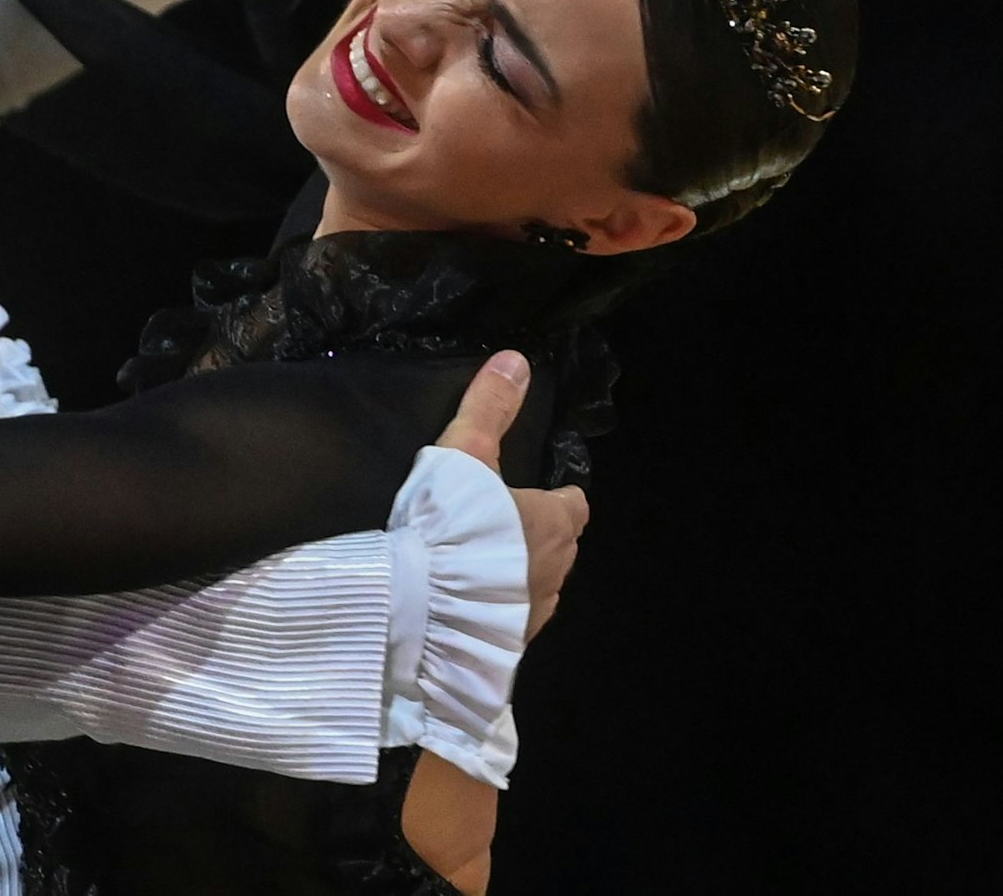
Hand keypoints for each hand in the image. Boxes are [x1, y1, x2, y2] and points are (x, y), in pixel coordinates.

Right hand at [432, 349, 589, 642]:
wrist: (429, 607)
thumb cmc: (455, 521)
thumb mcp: (466, 450)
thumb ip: (490, 407)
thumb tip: (516, 360)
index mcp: (555, 521)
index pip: (574, 506)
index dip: (558, 498)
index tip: (534, 493)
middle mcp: (556, 569)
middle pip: (559, 547)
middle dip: (536, 538)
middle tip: (498, 527)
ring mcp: (535, 612)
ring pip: (537, 586)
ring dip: (517, 576)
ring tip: (477, 566)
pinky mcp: (509, 643)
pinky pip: (510, 619)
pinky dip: (496, 607)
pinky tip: (465, 602)